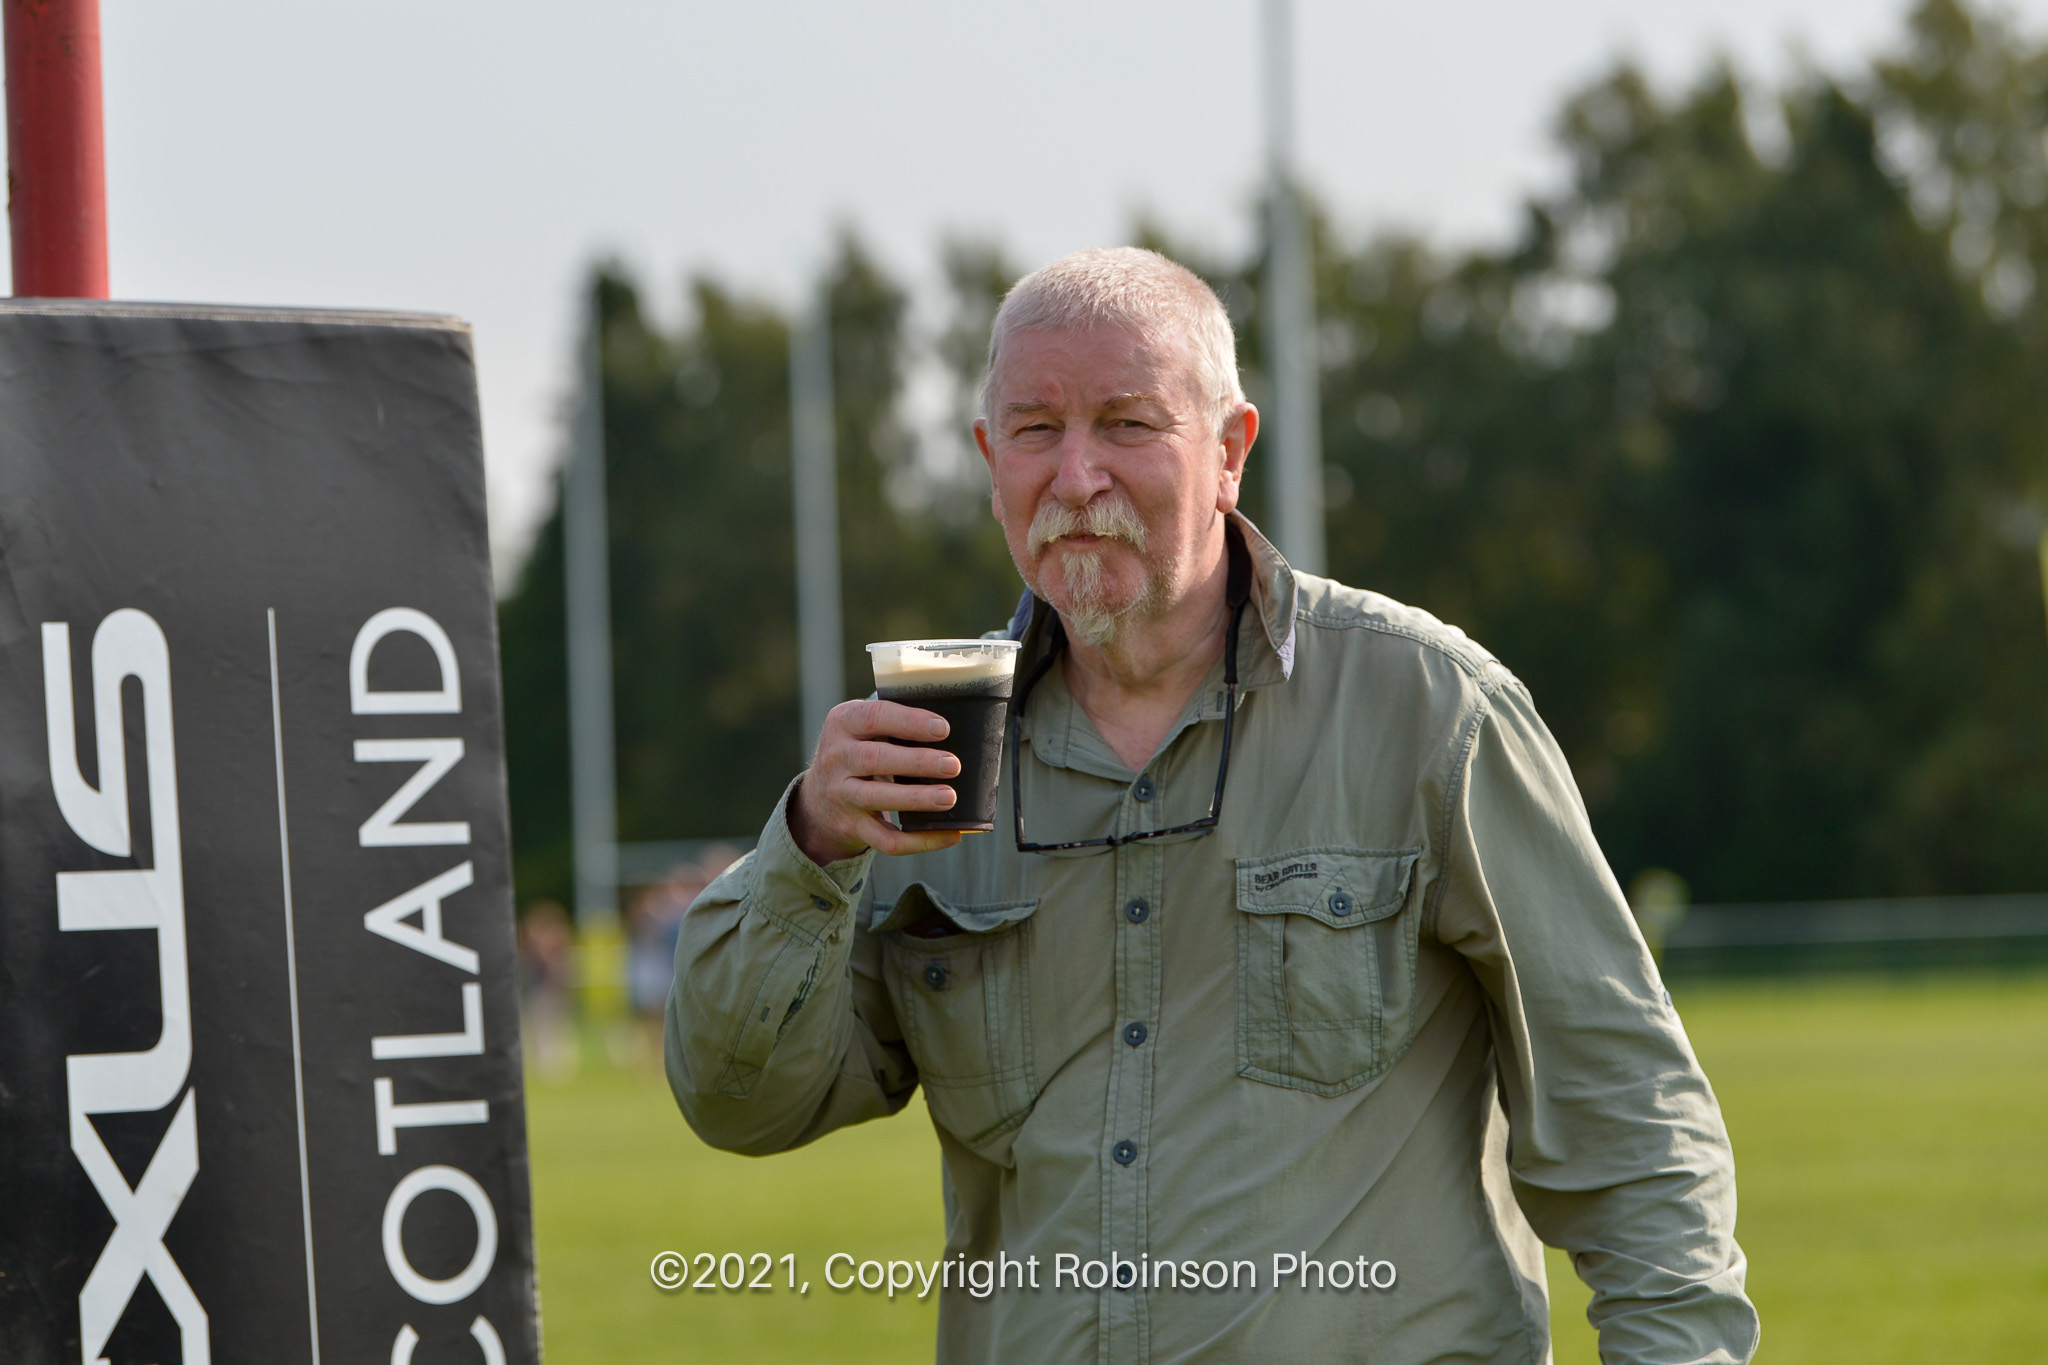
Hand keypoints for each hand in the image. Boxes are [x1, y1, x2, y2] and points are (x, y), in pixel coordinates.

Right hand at [791, 699, 964, 863]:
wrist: (818, 797)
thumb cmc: (860, 750)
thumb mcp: (863, 727)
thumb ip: (895, 720)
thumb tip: (962, 723)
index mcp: (843, 723)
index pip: (873, 717)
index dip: (909, 722)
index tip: (943, 728)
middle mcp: (836, 758)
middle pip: (874, 759)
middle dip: (917, 762)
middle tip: (953, 765)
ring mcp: (841, 795)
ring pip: (876, 798)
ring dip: (916, 799)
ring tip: (950, 797)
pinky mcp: (851, 826)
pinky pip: (885, 839)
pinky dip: (919, 841)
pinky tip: (950, 835)